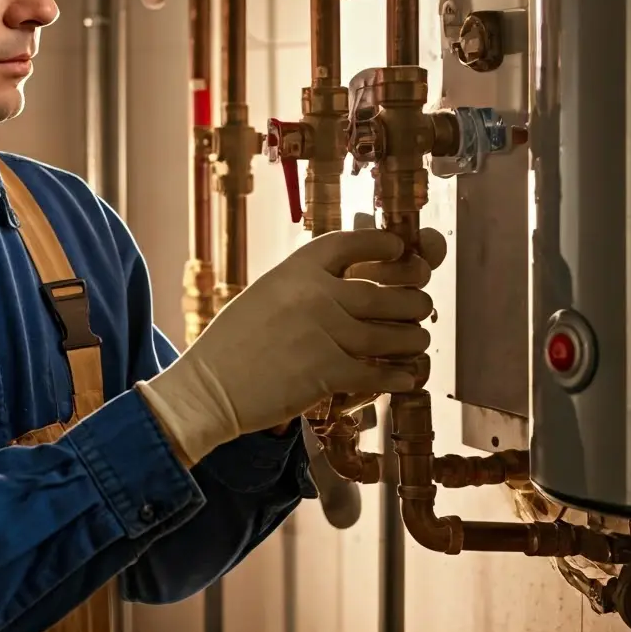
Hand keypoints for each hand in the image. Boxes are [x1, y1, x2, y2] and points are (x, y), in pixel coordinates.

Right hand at [136, 229, 431, 465]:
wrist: (209, 388)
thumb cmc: (232, 345)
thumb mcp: (266, 295)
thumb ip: (305, 287)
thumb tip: (348, 286)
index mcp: (296, 269)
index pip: (351, 243)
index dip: (384, 244)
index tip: (401, 249)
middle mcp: (315, 295)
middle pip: (387, 292)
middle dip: (414, 301)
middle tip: (421, 306)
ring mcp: (324, 333)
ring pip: (393, 334)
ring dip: (413, 340)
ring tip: (418, 341)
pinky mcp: (328, 373)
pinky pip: (379, 373)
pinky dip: (398, 377)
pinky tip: (406, 378)